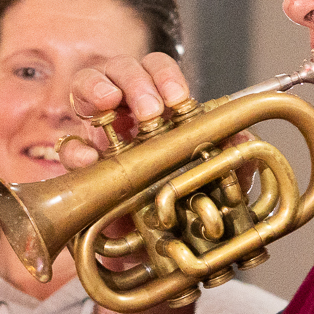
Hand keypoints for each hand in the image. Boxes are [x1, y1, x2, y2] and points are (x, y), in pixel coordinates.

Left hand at [60, 51, 195, 169]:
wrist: (130, 157)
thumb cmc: (102, 152)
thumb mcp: (84, 158)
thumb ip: (75, 156)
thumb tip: (87, 158)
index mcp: (88, 96)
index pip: (86, 80)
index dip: (96, 86)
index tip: (109, 100)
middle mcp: (115, 82)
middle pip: (122, 67)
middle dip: (136, 86)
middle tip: (149, 112)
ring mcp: (144, 81)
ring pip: (151, 64)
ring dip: (163, 80)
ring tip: (174, 102)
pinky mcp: (168, 88)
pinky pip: (173, 75)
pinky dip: (178, 84)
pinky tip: (184, 101)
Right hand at [61, 49, 262, 240]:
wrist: (158, 246)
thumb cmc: (184, 200)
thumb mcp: (215, 180)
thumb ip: (232, 160)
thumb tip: (244, 138)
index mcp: (159, 103)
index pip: (156, 68)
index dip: (164, 75)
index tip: (177, 99)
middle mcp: (126, 108)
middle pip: (121, 68)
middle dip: (135, 82)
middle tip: (150, 112)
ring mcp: (99, 131)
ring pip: (86, 85)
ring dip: (99, 89)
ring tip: (110, 105)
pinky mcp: (80, 164)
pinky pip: (69, 146)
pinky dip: (77, 148)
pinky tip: (90, 158)